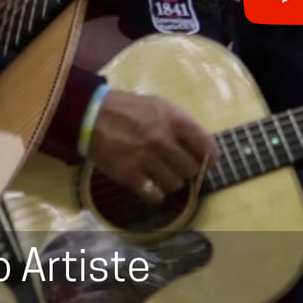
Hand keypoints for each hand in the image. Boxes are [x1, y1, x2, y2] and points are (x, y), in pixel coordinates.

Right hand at [88, 89, 219, 202]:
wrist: (92, 115)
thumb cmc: (130, 109)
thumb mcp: (160, 106)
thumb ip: (182, 124)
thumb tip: (201, 146)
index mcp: (175, 120)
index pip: (207, 147)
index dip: (210, 159)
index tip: (208, 163)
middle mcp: (163, 140)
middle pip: (192, 170)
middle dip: (187, 170)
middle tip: (177, 166)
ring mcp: (146, 158)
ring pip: (175, 185)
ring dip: (171, 182)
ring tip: (161, 174)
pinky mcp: (130, 175)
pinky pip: (154, 195)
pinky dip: (155, 194)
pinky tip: (150, 185)